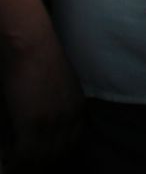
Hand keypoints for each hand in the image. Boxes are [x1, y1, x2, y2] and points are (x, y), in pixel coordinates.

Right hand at [2, 29, 80, 170]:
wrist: (31, 46)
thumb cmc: (39, 62)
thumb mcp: (59, 90)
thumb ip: (56, 113)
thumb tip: (38, 136)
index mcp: (78, 110)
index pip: (74, 144)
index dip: (58, 157)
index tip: (46, 164)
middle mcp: (70, 119)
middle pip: (59, 154)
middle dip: (43, 166)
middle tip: (26, 169)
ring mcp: (53, 122)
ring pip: (42, 158)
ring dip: (28, 166)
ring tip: (15, 169)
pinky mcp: (33, 122)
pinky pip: (25, 153)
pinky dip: (16, 162)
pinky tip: (7, 162)